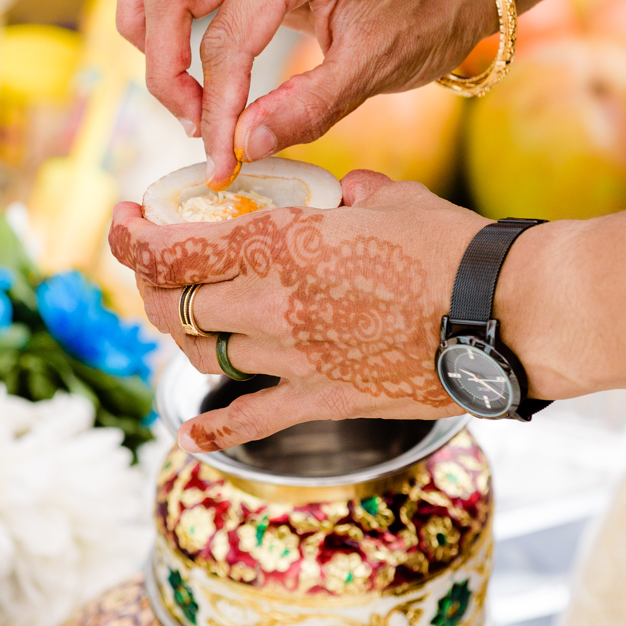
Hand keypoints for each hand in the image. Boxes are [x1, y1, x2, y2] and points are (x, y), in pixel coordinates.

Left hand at [109, 172, 481, 450]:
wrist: (502, 315)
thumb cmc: (452, 246)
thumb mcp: (389, 197)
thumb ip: (350, 193)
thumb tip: (344, 192)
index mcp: (279, 243)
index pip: (171, 248)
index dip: (131, 237)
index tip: (123, 220)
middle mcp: (270, 303)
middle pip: (173, 303)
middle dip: (150, 283)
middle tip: (151, 265)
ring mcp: (291, 357)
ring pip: (202, 352)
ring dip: (183, 333)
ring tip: (181, 317)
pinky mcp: (322, 399)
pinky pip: (249, 419)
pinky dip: (215, 427)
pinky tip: (194, 432)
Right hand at [117, 0, 495, 184]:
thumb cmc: (428, 11)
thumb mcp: (378, 67)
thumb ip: (307, 107)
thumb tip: (242, 145)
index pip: (227, 39)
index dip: (216, 110)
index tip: (219, 161)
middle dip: (166, 69)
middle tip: (197, 126)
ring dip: (148, 19)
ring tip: (178, 81)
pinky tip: (176, 31)